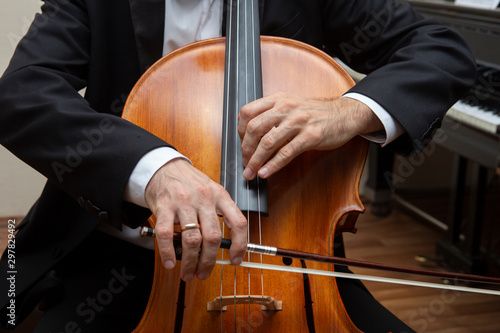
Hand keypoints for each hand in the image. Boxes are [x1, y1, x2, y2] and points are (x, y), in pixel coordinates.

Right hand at [144, 158, 246, 280]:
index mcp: (220, 195)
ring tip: (188, 273)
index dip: (240, 245)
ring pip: (192, 240)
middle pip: (213, 237)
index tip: (235, 260)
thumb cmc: (188, 183)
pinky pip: (166, 235)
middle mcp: (204, 198)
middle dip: (209, 261)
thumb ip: (219, 213)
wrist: (163, 167)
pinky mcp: (163, 206)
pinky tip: (170, 262)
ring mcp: (183, 202)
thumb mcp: (211, 191)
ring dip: (190, 262)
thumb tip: (226, 245)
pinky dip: (168, 253)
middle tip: (204, 273)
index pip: (238, 222)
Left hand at [238, 93, 382, 179]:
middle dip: (245, 149)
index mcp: (278, 99)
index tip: (241, 144)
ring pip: (267, 142)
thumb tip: (251, 133)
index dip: (239, 130)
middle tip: (244, 163)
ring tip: (250, 172)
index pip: (248, 112)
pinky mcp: (311, 136)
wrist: (346, 114)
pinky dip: (272, 165)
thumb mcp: (292, 105)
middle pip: (254, 128)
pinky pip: (286, 153)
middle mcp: (286, 107)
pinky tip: (265, 173)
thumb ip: (272, 114)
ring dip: (255, 161)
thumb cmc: (317, 113)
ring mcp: (298, 121)